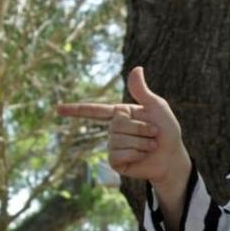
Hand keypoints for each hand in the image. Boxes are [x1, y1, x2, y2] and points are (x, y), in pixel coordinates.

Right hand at [57, 66, 190, 188]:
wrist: (172, 157)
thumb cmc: (167, 130)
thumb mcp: (157, 107)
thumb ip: (142, 91)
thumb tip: (136, 68)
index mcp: (120, 113)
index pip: (95, 110)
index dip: (75, 110)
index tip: (57, 109)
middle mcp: (114, 129)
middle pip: (117, 124)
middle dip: (141, 128)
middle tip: (154, 133)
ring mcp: (113, 146)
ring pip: (119, 140)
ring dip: (142, 142)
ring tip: (151, 145)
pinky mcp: (115, 161)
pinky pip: (119, 155)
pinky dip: (136, 154)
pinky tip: (142, 156)